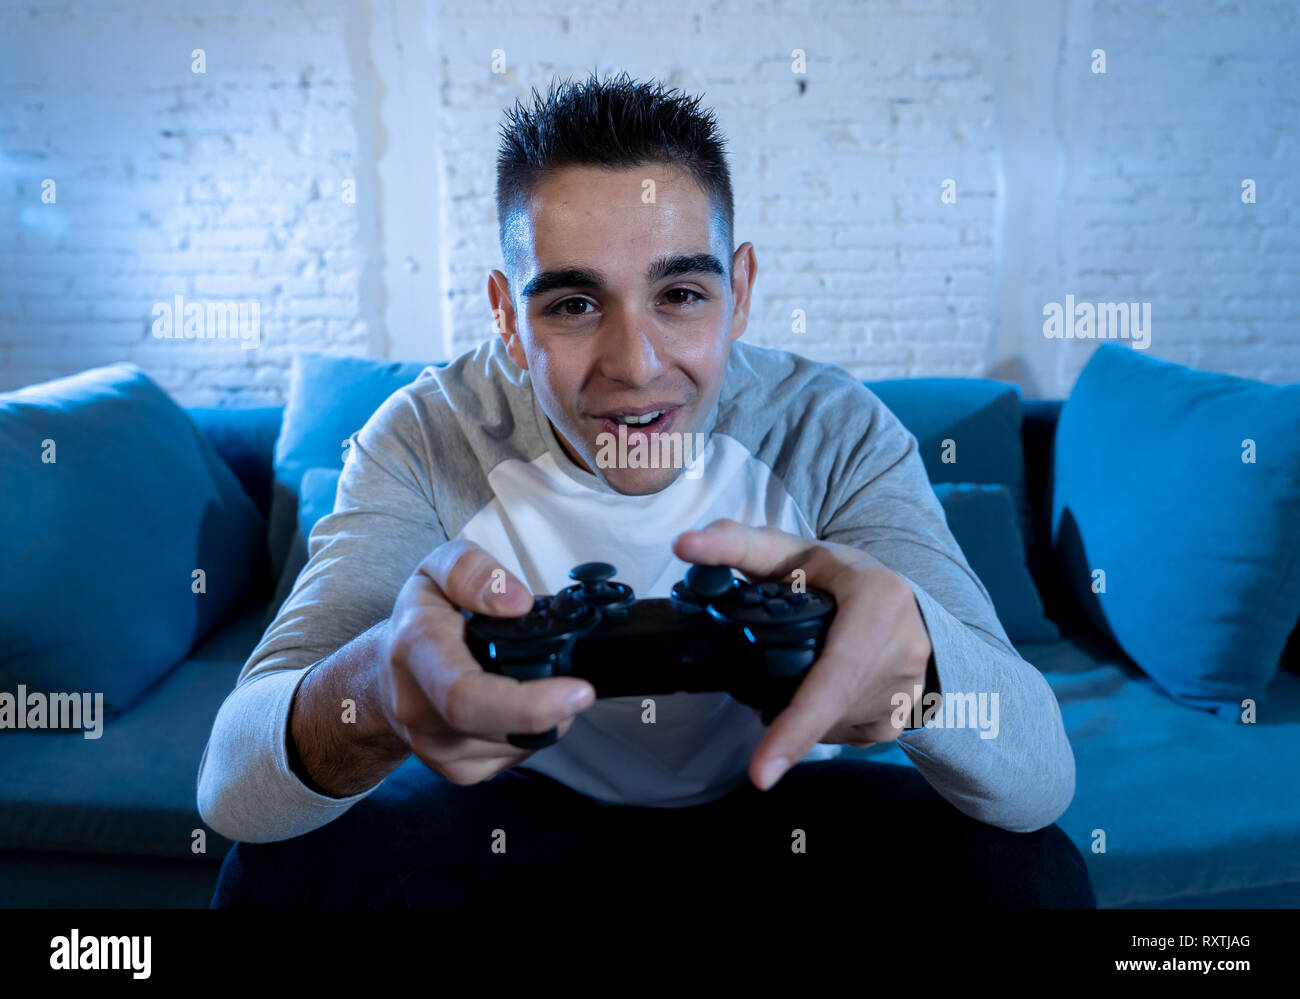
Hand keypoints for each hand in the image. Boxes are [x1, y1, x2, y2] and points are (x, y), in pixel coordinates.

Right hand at [376, 539, 595, 784]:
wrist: (383, 676)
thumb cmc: (419, 620)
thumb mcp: (437, 570)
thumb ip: (472, 570)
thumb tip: (518, 603)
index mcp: (415, 651)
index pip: (465, 696)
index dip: (527, 703)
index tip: (578, 690)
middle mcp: (418, 709)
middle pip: (500, 728)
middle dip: (552, 712)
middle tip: (580, 688)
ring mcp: (436, 748)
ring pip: (516, 743)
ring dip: (544, 717)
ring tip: (533, 680)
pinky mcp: (457, 771)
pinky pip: (514, 756)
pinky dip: (532, 732)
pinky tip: (520, 705)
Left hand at [672, 519, 932, 791]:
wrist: (906, 607)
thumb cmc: (836, 577)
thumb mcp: (793, 553)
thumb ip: (738, 545)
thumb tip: (686, 544)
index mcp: (881, 601)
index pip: (833, 677)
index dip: (796, 726)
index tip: (760, 773)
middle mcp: (906, 650)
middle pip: (821, 705)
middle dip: (782, 701)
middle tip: (766, 671)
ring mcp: (907, 693)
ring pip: (825, 724)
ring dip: (798, 707)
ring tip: (804, 663)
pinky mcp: (899, 723)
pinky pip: (836, 733)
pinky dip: (816, 719)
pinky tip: (821, 686)